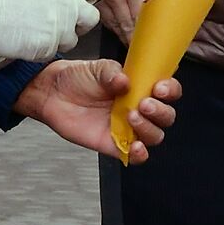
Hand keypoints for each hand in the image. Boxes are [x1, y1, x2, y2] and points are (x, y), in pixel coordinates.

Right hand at [0, 0, 143, 62]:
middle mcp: (69, 4)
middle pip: (91, 17)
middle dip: (80, 20)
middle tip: (57, 18)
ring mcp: (62, 26)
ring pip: (73, 37)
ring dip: (59, 35)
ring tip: (34, 26)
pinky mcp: (52, 46)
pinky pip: (55, 50)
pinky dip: (43, 46)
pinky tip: (27, 37)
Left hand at [17, 60, 180, 162]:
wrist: (53, 93)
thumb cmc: (79, 78)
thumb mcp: (97, 68)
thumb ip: (111, 73)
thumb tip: (125, 81)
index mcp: (141, 87)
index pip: (168, 91)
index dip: (170, 90)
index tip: (159, 87)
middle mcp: (139, 108)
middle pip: (166, 117)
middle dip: (160, 111)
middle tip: (143, 103)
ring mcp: (128, 128)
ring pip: (154, 136)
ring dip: (148, 128)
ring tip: (130, 116)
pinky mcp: (114, 145)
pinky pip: (135, 156)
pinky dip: (140, 154)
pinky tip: (135, 146)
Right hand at [26, 0, 151, 38]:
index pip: (141, 14)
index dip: (148, 27)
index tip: (154, 36)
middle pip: (127, 25)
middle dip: (135, 37)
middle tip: (143, 46)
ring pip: (112, 24)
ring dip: (122, 33)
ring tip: (130, 41)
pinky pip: (99, 17)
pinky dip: (108, 24)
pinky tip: (114, 26)